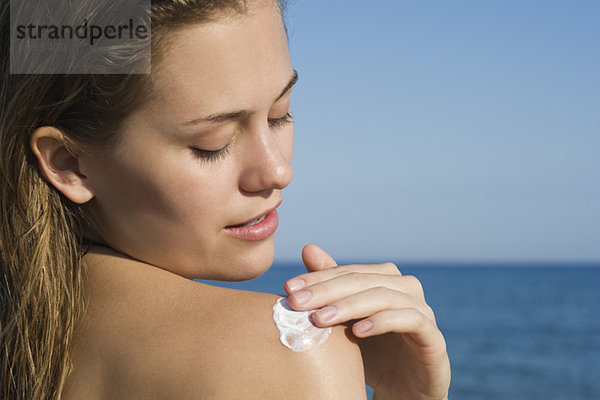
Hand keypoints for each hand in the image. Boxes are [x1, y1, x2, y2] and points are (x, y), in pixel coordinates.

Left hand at [284, 244, 450, 399]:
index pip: (348, 272)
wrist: (403, 390)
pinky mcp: (433, 337)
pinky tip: (357, 332)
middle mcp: (406, 288)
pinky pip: (410, 320)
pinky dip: (382, 322)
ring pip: (384, 296)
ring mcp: (423, 310)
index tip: (289, 288)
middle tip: (298, 303)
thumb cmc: (373, 352)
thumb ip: (331, 287)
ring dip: (349, 306)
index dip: (318, 278)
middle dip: (327, 290)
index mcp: (386, 279)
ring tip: (320, 319)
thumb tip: (308, 248)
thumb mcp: (346, 321)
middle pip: (363, 280)